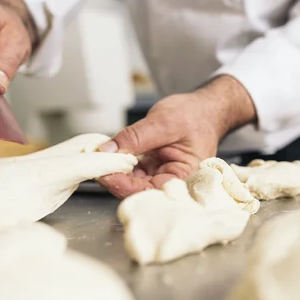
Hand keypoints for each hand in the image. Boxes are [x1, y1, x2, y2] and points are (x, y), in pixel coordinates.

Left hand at [98, 75, 256, 198]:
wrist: (205, 108)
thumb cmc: (195, 115)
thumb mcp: (164, 122)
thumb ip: (135, 137)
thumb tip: (107, 150)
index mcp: (183, 178)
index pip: (149, 191)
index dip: (123, 184)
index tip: (103, 172)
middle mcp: (171, 182)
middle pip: (137, 190)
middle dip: (115, 177)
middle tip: (94, 162)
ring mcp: (160, 175)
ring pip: (131, 182)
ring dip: (114, 170)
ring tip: (98, 156)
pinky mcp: (152, 167)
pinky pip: (132, 171)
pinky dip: (118, 163)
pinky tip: (107, 154)